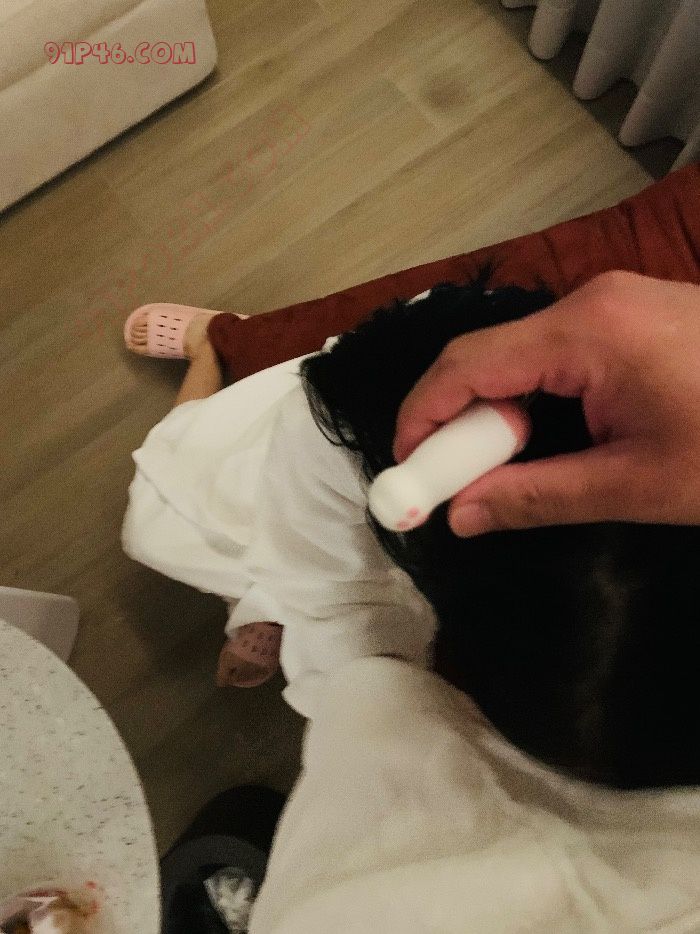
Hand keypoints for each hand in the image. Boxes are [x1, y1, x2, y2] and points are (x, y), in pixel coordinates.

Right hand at [393, 272, 699, 535]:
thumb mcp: (635, 484)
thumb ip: (535, 496)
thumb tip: (459, 517)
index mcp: (586, 331)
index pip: (467, 365)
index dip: (422, 416)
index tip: (404, 468)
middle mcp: (592, 300)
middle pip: (490, 356)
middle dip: (461, 421)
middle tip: (457, 481)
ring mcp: (617, 301)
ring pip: (523, 354)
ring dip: (500, 412)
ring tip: (507, 467)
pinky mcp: (636, 314)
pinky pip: (559, 351)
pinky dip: (537, 397)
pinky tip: (549, 437)